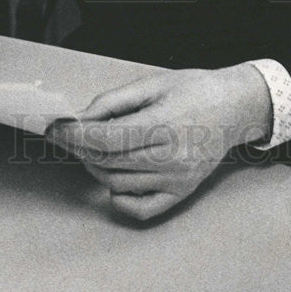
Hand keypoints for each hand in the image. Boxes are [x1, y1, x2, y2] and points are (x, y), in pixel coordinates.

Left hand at [46, 65, 271, 220]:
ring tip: (97, 147)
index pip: (104, 139)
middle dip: (80, 148)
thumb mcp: (154, 83)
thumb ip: (114, 101)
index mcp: (164, 124)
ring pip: (116, 183)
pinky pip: (140, 208)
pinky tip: (115, 177)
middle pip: (106, 162)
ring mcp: (177, 179)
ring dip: (96, 167)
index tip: (55, 128)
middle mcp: (171, 157)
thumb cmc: (195, 89)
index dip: (73, 135)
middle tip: (69, 134)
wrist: (235, 107)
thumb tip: (80, 118)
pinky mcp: (182, 193)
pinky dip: (119, 197)